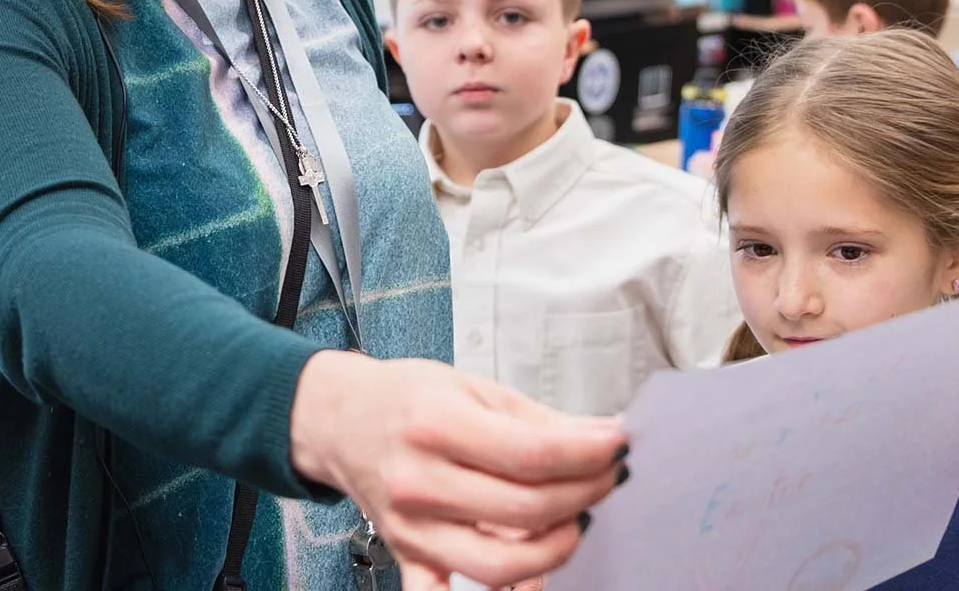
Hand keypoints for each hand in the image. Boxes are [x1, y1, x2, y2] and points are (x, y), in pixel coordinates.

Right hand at [290, 351, 626, 590]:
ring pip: (498, 568)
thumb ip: (540, 419)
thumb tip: (604, 435)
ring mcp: (412, 529)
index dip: (588, 454)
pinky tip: (526, 584)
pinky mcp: (407, 556)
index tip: (618, 444)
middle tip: (607, 477)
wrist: (340, 419)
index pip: (532, 454)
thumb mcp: (474, 388)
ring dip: (554, 550)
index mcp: (437, 425)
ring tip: (577, 521)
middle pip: (525, 510)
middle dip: (584, 494)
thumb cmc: (407, 398)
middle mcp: (420, 482)